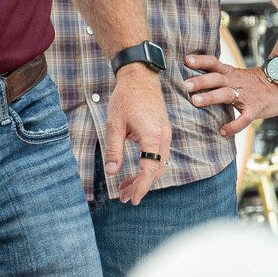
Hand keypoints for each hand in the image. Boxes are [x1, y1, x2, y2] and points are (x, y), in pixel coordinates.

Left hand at [104, 66, 171, 203]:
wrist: (140, 77)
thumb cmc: (126, 97)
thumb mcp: (114, 124)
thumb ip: (114, 149)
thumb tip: (112, 172)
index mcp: (152, 136)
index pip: (150, 169)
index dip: (141, 186)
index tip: (132, 199)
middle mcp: (163, 137)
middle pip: (156, 171)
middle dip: (141, 186)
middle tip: (123, 197)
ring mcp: (165, 134)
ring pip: (158, 165)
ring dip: (144, 178)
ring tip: (126, 187)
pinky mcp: (163, 132)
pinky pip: (159, 156)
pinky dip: (148, 167)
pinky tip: (136, 171)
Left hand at [183, 53, 277, 136]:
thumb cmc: (255, 83)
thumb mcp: (236, 75)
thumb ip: (219, 78)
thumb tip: (194, 82)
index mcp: (230, 73)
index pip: (214, 63)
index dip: (200, 61)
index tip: (186, 60)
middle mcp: (236, 82)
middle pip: (216, 78)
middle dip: (200, 81)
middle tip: (185, 84)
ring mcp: (245, 95)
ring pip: (226, 94)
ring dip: (211, 97)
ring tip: (195, 101)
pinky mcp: (254, 108)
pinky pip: (243, 118)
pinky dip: (234, 126)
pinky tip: (223, 131)